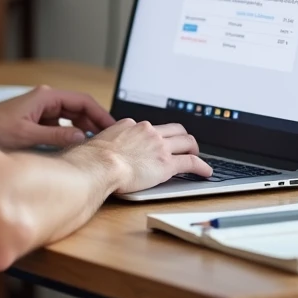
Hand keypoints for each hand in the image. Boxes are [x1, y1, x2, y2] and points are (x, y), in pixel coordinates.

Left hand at [0, 85, 115, 150]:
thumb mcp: (26, 135)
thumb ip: (55, 135)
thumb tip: (81, 137)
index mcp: (46, 97)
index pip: (82, 101)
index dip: (100, 113)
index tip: (113, 127)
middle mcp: (45, 101)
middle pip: (79, 108)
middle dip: (95, 122)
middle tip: (110, 139)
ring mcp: (40, 111)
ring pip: (70, 117)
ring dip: (83, 129)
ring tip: (98, 144)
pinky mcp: (35, 122)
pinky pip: (60, 126)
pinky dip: (70, 134)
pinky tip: (77, 147)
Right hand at [79, 119, 211, 193]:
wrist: (99, 165)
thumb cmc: (92, 159)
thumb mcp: (97, 143)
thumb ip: (103, 144)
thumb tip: (95, 151)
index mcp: (131, 125)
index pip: (150, 128)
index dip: (157, 136)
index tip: (158, 142)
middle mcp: (148, 131)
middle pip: (174, 129)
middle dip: (182, 137)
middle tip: (185, 145)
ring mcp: (160, 146)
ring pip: (187, 142)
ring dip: (195, 148)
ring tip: (198, 156)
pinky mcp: (167, 164)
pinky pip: (191, 162)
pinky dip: (202, 166)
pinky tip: (206, 172)